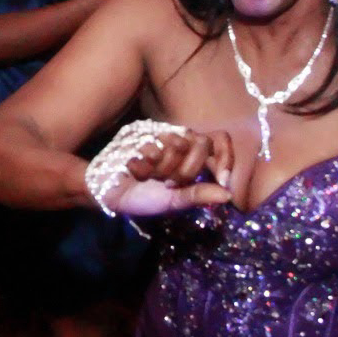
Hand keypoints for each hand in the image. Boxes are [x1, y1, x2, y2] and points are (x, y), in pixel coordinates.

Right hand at [98, 128, 234, 217]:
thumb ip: (197, 195)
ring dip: (162, 167)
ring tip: (149, 175)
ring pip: (178, 144)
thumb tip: (228, 195)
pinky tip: (134, 169)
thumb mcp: (173, 202)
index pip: (220, 142)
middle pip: (201, 143)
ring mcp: (163, 137)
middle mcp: (182, 145)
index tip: (222, 178)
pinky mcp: (143, 134)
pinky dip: (145, 164)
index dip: (225, 157)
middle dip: (186, 169)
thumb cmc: (143, 199)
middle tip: (169, 182)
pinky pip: (154, 145)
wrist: (109, 190)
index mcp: (194, 160)